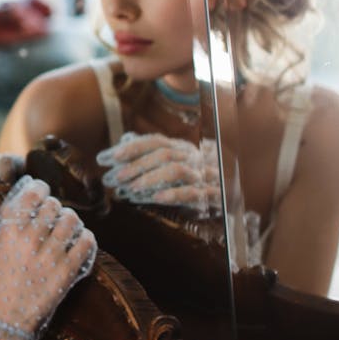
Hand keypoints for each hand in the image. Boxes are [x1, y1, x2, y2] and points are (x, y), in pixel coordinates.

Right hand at [0, 176, 96, 336]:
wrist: (5, 322)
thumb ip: (14, 224)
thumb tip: (33, 197)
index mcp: (8, 231)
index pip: (31, 194)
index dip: (40, 188)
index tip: (42, 191)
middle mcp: (29, 240)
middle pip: (53, 205)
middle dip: (55, 207)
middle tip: (53, 216)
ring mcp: (49, 256)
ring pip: (72, 219)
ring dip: (71, 220)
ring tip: (67, 228)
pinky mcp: (67, 272)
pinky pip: (86, 242)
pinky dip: (86, 238)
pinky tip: (79, 241)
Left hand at [96, 132, 220, 216]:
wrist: (234, 193)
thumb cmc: (197, 177)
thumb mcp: (175, 161)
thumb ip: (152, 151)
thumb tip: (125, 140)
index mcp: (181, 147)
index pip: (152, 141)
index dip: (128, 148)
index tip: (104, 158)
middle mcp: (192, 156)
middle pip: (161, 154)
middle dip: (133, 166)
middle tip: (112, 178)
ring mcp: (203, 174)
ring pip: (175, 170)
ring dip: (150, 178)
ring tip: (130, 189)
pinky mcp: (213, 195)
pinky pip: (193, 192)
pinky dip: (173, 194)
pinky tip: (156, 199)